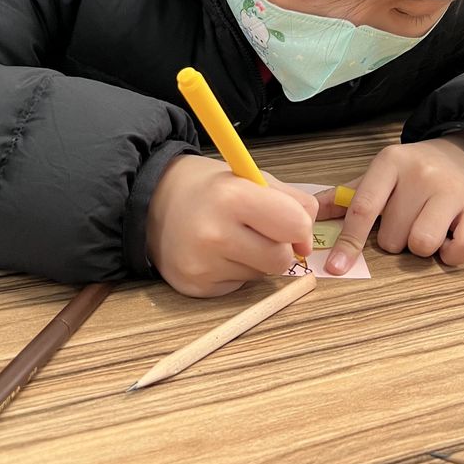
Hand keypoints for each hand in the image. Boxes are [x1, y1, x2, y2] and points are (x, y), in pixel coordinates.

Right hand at [148, 154, 316, 297]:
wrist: (154, 203)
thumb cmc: (210, 188)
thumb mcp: (250, 176)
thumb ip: (289, 199)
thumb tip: (309, 234)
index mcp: (232, 196)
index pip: (294, 224)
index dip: (302, 229)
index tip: (296, 228)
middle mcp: (215, 233)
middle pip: (281, 259)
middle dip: (281, 248)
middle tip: (263, 233)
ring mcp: (203, 264)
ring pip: (262, 276)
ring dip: (258, 260)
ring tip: (234, 239)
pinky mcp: (196, 286)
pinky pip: (239, 286)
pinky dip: (237, 272)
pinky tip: (218, 254)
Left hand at [314, 135, 463, 274]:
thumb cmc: (415, 172)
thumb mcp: (381, 174)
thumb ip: (346, 195)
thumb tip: (309, 213)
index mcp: (390, 162)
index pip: (363, 208)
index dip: (348, 242)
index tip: (336, 268)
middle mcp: (421, 173)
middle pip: (392, 236)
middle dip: (395, 240)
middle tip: (407, 221)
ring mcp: (453, 190)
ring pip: (422, 245)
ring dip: (421, 248)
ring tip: (428, 227)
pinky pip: (460, 250)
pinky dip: (451, 254)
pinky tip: (449, 237)